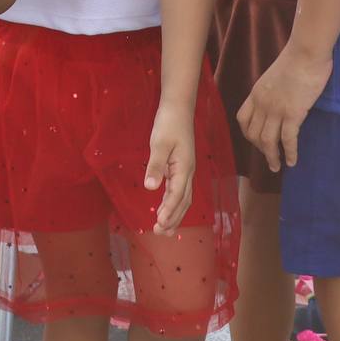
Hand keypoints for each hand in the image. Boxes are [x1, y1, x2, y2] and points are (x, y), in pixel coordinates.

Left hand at [144, 102, 195, 234]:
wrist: (178, 107)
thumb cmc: (168, 123)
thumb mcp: (159, 143)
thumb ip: (156, 166)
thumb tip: (151, 187)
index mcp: (184, 168)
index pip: (177, 195)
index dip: (169, 211)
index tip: (159, 223)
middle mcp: (188, 172)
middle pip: (183, 201)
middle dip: (173, 218)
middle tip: (160, 232)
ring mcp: (186, 170)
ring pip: (184, 198)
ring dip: (175, 213)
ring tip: (165, 228)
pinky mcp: (182, 166)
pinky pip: (180, 190)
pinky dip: (174, 203)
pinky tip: (167, 208)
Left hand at [239, 43, 332, 172]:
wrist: (306, 53)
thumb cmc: (297, 60)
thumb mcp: (276, 76)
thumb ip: (274, 90)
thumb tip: (280, 100)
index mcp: (256, 93)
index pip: (243, 119)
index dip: (248, 133)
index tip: (257, 141)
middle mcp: (261, 104)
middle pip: (254, 134)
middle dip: (260, 150)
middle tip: (270, 159)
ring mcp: (276, 110)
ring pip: (268, 141)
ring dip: (272, 157)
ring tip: (277, 166)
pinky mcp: (292, 114)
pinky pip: (288, 140)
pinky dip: (289, 153)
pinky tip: (292, 161)